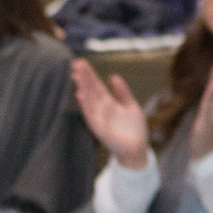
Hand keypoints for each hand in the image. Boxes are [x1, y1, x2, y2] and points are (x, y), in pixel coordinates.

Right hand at [68, 56, 151, 171]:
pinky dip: (85, 105)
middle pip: (91, 91)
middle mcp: (101, 110)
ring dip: (82, 88)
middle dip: (84, 78)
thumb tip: (113, 77)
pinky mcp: (100, 129)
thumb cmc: (134, 130)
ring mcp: (99, 119)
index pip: (97, 87)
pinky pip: (91, 115)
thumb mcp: (130, 106)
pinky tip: (80, 95)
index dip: (90, 75)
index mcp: (108, 104)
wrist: (136, 148)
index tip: (82, 63)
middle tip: (76, 63)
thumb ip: (122, 92)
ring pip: (89, 100)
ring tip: (76, 75)